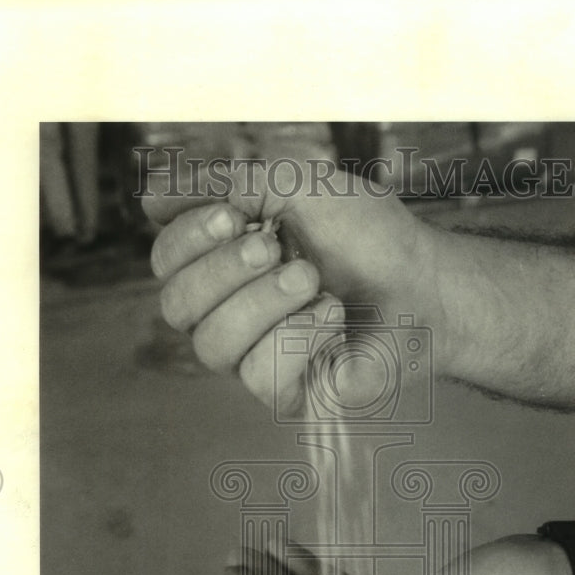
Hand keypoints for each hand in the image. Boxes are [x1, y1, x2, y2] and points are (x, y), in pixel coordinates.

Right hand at [143, 158, 439, 414]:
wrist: (425, 283)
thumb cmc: (369, 235)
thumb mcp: (298, 185)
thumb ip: (227, 182)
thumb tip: (149, 197)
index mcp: (225, 262)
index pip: (165, 261)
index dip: (186, 239)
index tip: (234, 214)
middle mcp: (228, 311)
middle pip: (177, 306)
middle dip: (226, 272)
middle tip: (277, 247)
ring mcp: (255, 355)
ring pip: (213, 347)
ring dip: (266, 304)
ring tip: (314, 281)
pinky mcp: (287, 392)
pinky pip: (261, 377)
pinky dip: (300, 339)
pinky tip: (333, 319)